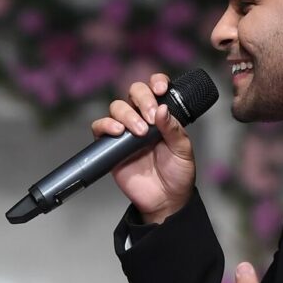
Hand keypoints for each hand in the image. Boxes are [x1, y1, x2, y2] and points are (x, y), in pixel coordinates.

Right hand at [90, 73, 194, 223]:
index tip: (160, 89)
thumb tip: (162, 108)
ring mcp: (126, 132)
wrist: (165, 200)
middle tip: (150, 117)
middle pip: (133, 92)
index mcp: (161, 116)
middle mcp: (142, 119)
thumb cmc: (177, 175)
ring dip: (126, 114)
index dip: (156, 82)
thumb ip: (173, 129)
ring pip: (117, 107)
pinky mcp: (111, 146)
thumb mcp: (183, 150)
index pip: (155, 89)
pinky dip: (106, 125)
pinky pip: (100, 128)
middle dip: (142, 99)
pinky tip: (118, 132)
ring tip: (138, 132)